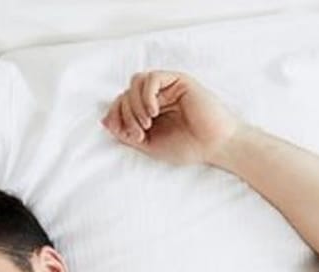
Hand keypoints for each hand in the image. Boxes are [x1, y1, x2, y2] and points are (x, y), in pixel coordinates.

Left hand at [102, 71, 239, 165]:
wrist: (214, 146)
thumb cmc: (187, 147)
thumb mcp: (148, 145)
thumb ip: (126, 133)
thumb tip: (104, 120)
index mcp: (147, 111)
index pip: (120, 103)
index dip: (116, 117)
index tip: (127, 136)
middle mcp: (156, 97)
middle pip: (125, 93)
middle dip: (126, 115)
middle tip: (140, 134)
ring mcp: (168, 88)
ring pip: (135, 82)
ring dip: (134, 105)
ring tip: (147, 123)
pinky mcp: (179, 80)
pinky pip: (152, 78)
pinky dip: (147, 95)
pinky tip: (154, 112)